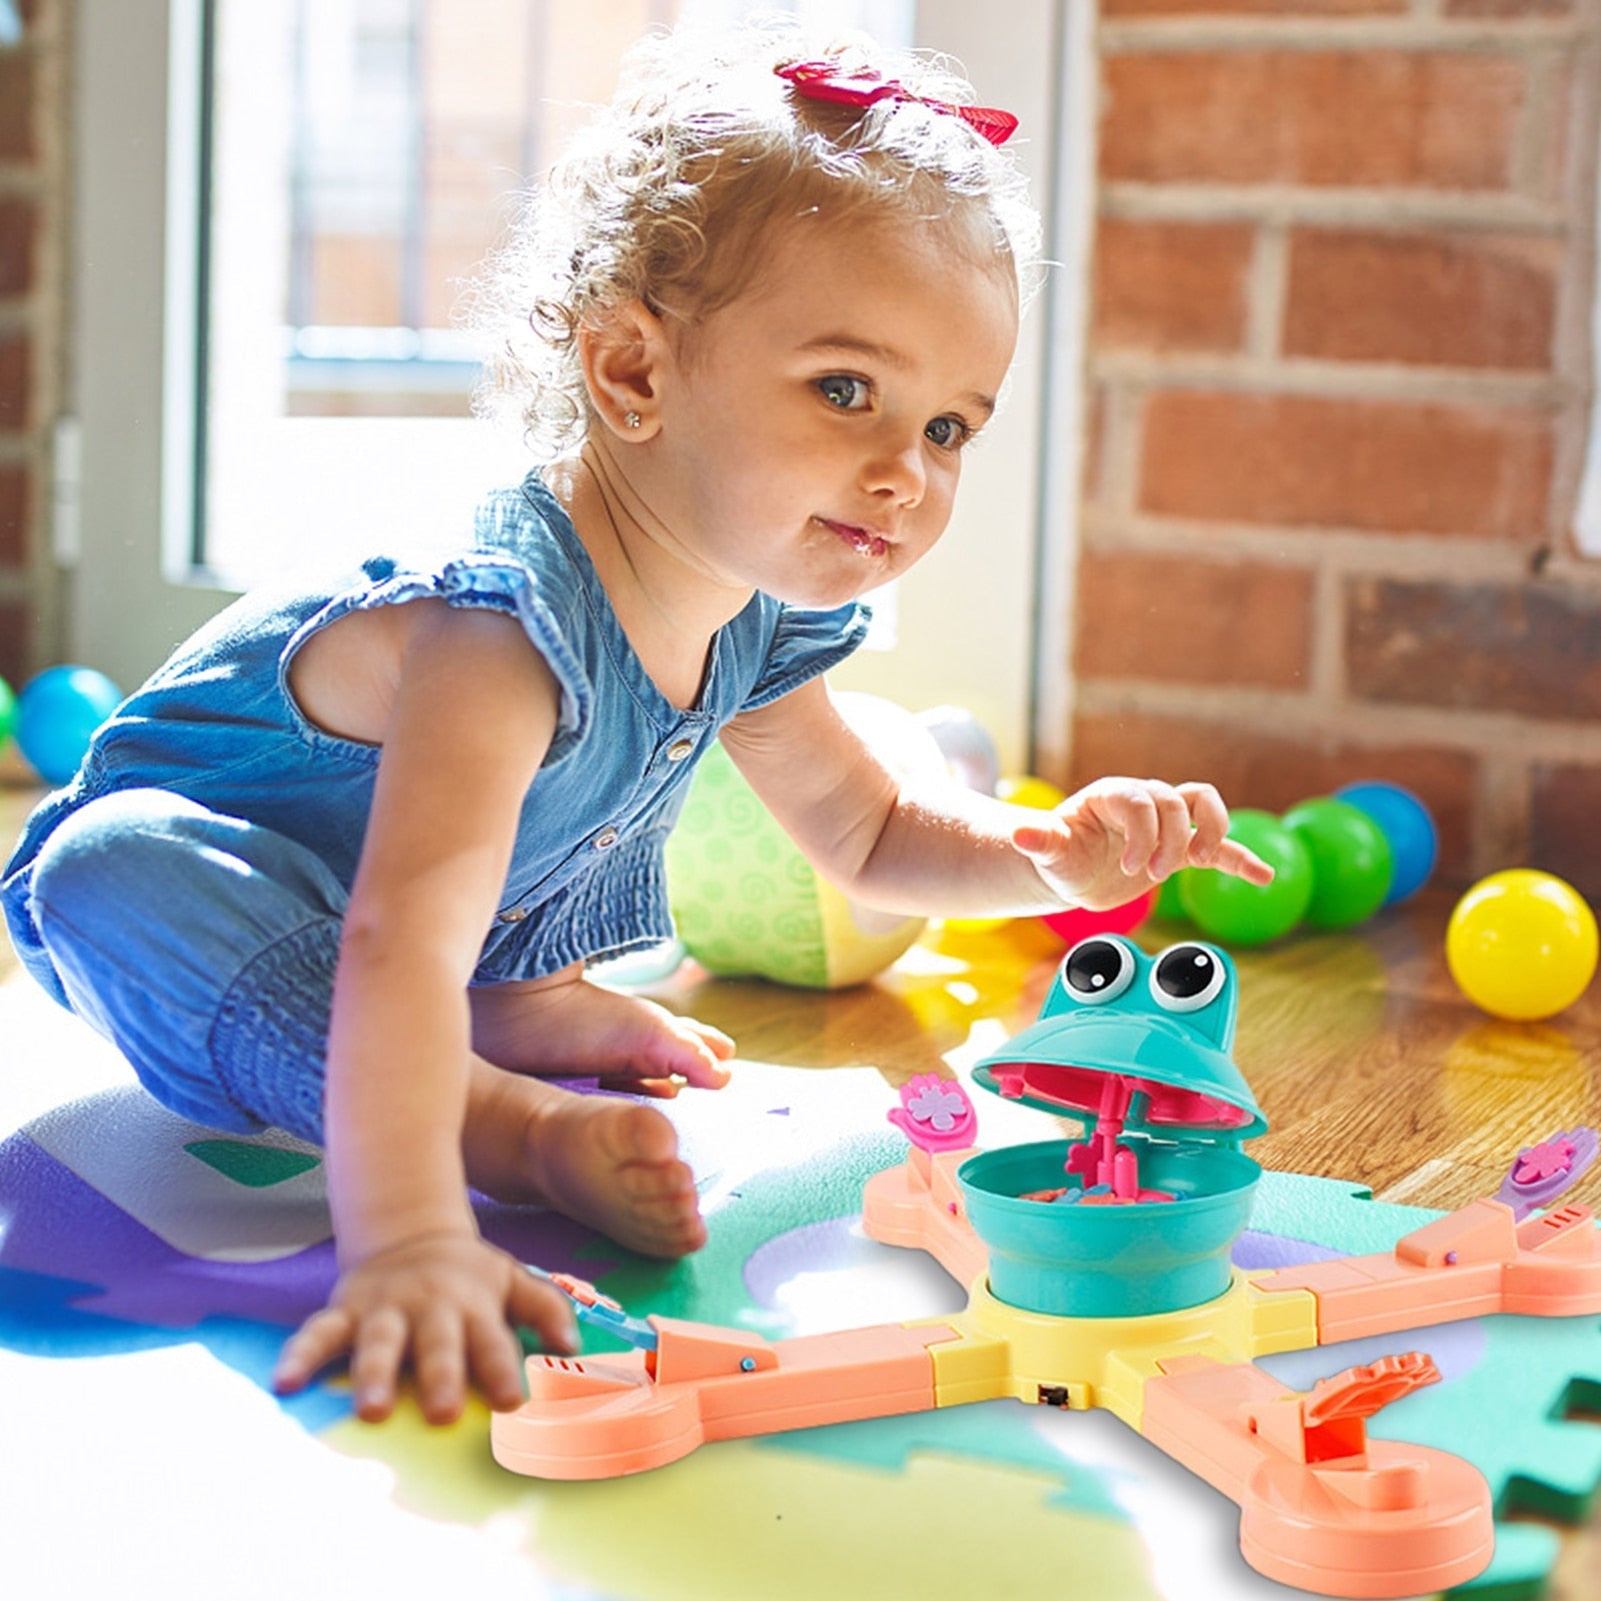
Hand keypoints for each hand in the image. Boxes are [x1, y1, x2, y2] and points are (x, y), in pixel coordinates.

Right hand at [271, 1230, 577, 1424]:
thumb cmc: (469, 1273)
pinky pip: (318, 1333)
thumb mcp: (512, 1278)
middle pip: (437, 1343)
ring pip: (378, 1341)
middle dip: (442, 1375)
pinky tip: (285, 1384)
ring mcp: (384, 1309)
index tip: (513, 1401)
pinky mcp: (345, 1310)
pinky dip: (301, 1355)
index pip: (493, 1340)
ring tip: (370, 1410)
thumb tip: (573, 1342)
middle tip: (445, 1413)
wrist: (410, 1230)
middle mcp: (428, 1308)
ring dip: (374, 1374)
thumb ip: (545, 1306)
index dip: (503, 1368)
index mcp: (472, 1304)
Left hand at [1010, 777, 1273, 911]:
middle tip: (1152, 875)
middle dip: (1171, 839)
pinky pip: (1219, 846)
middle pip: (1176, 802)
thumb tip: (1020, 835)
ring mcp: (1165, 823)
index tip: (1132, 869)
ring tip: (1200, 859)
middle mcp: (1144, 801)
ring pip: (1205, 804)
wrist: (1071, 874)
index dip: (1144, 834)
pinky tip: (1263, 876)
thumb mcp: (1047, 854)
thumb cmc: (1059, 857)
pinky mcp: (1180, 849)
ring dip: (1212, 830)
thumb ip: (1041, 844)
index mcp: (1112, 796)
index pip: (1141, 802)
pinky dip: (1240, 859)